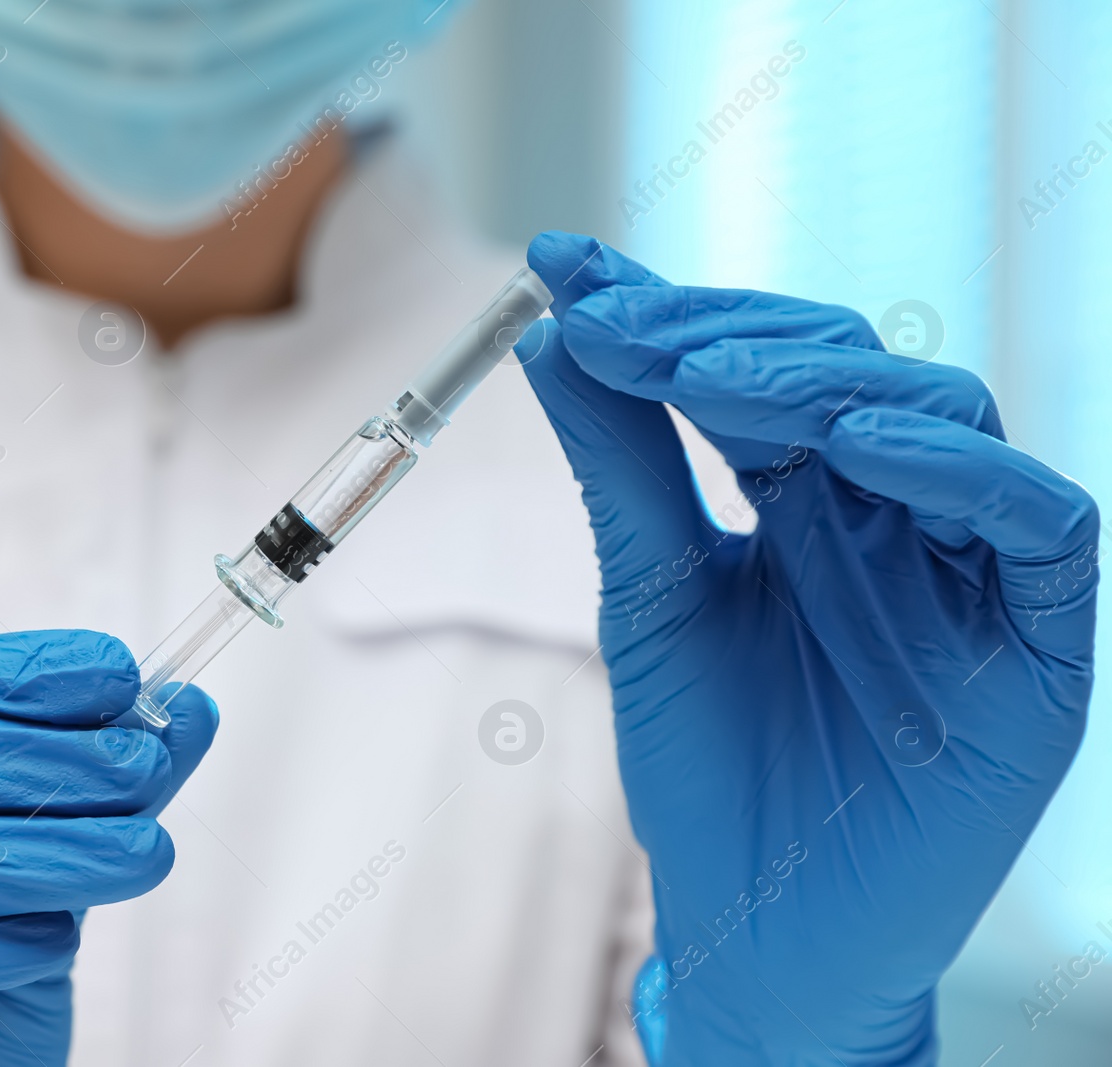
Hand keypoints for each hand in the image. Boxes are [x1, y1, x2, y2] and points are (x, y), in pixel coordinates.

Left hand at [516, 233, 1096, 1065]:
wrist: (756, 923)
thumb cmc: (707, 762)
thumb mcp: (648, 595)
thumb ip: (622, 465)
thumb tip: (557, 332)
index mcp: (804, 496)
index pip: (754, 365)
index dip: (666, 310)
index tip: (563, 269)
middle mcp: (892, 513)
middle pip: (845, 368)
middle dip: (733, 338)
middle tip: (629, 328)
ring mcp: (967, 569)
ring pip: (942, 419)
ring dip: (826, 386)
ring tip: (713, 387)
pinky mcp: (1035, 643)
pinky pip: (1035, 524)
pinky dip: (957, 473)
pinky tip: (857, 445)